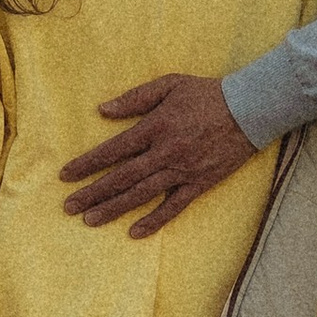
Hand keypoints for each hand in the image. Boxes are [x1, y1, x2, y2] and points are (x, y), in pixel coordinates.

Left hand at [58, 72, 257, 235]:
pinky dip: (154, 220)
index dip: (87, 164)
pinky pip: (174, 207)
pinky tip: (135, 232)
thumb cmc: (207, 93)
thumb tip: (103, 110)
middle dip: (92, 193)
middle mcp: (164, 152)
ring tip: (90, 220)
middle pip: (122, 177)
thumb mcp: (169, 84)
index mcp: (154, 127)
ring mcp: (182, 171)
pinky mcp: (200, 184)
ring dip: (114, 208)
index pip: (113, 150)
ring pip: (141, 195)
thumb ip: (134, 98)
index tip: (66, 175)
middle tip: (69, 207)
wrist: (250, 109)